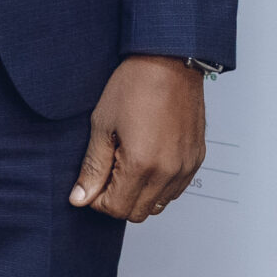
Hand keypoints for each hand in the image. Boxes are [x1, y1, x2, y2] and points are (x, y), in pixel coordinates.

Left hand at [70, 55, 206, 221]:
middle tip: (105, 174)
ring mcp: (186, 167)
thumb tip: (80, 197)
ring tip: (124, 163)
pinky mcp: (196, 160)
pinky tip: (144, 161)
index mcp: (142, 165)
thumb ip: (92, 167)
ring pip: (159, 204)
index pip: (117, 209)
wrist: (169, 63)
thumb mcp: (102, 125)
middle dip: (117, 200)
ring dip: (138, 194)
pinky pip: (176, 189)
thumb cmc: (135, 86)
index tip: (91, 183)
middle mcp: (169, 171)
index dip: (97, 200)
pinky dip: (158, 185)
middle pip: (138, 213)